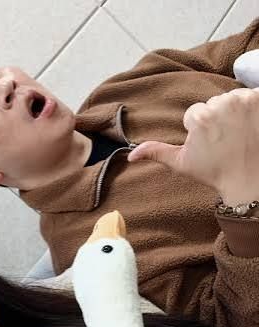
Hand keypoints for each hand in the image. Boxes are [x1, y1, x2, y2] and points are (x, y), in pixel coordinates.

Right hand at [128, 88, 258, 205]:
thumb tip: (130, 155)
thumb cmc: (215, 173)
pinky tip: (252, 126)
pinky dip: (253, 109)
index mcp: (199, 117)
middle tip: (226, 141)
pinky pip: (253, 96)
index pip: (195, 113)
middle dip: (218, 119)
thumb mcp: (182, 164)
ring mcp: (245, 101)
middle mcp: (221, 104)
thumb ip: (156, 152)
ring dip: (236, 112)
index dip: (200, 130)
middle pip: (214, 103)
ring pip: (232, 98)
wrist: (250, 180)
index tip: (210, 145)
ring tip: (240, 134)